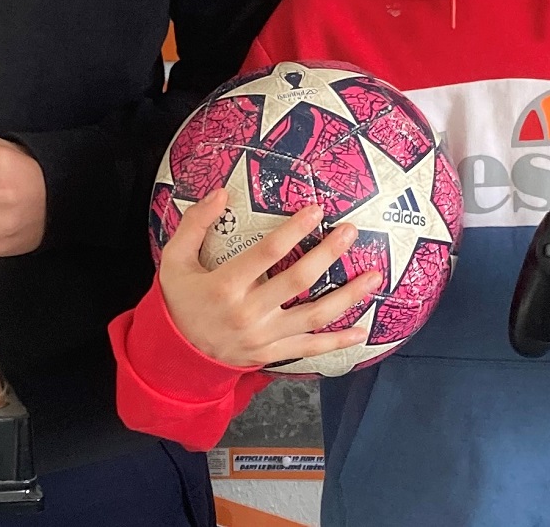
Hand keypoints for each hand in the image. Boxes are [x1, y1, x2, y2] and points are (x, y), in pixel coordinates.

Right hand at [158, 188, 381, 368]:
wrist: (176, 355)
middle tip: (350, 232)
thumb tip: (221, 193)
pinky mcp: (272, 354)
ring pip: (313, 317)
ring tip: (373, 276)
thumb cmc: (179, 300)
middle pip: (297, 282)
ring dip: (347, 297)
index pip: (267, 253)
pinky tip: (362, 330)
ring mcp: (264, 337)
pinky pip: (310, 349)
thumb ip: (195, 224)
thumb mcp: (175, 259)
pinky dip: (337, 342)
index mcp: (226, 285)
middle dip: (328, 255)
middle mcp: (249, 313)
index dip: (293, 230)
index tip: (316, 209)